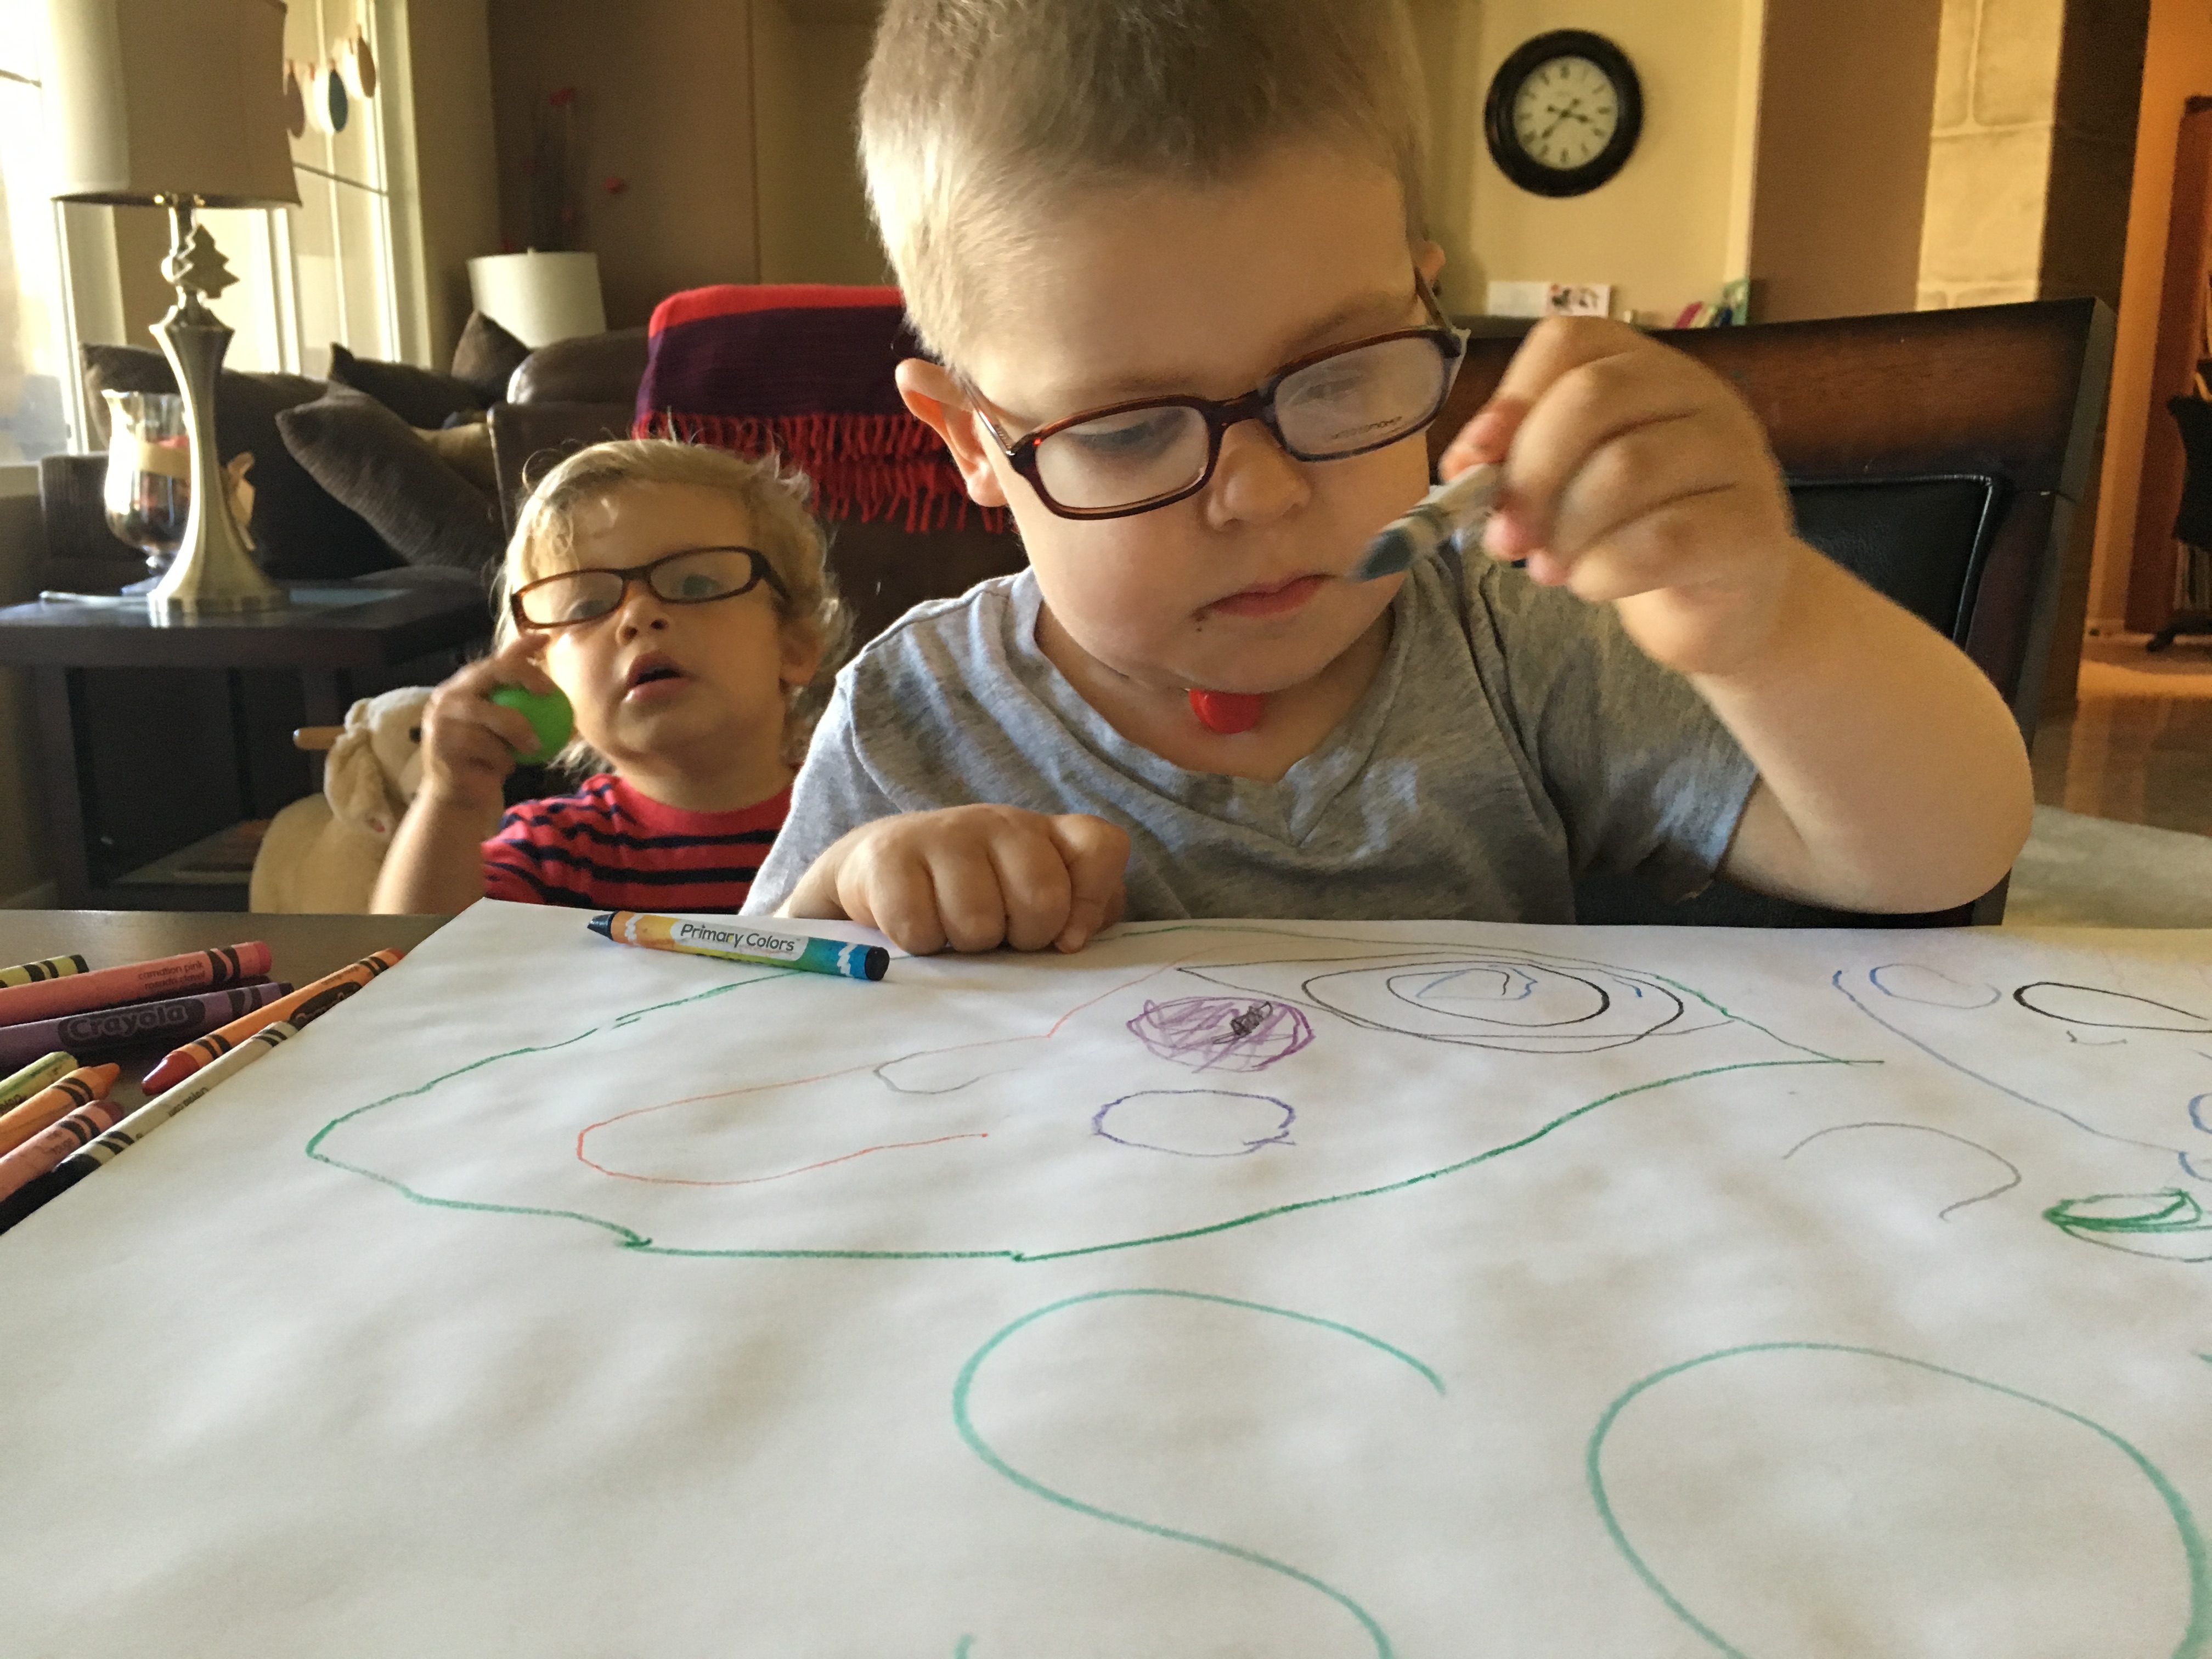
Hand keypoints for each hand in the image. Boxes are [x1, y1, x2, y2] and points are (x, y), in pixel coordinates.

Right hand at [415, 635, 559, 814]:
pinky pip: (486, 746)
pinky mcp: (442, 743)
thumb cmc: (490, 760)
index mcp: (465, 687)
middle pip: (492, 672)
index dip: (521, 648)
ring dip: (518, 732)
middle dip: (525, 675)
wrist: (461, 798)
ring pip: (492, 714)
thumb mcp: (508, 731)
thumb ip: (523, 707)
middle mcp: (449, 696)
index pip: (496, 660)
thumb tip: (558, 691)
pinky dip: (503, 758)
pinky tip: (505, 766)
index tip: (547, 641)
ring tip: (533, 746)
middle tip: (550, 692)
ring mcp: (442, 718)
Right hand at [782, 805, 1128, 954]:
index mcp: (1045, 835)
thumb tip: (1078, 935)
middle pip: (1043, 898)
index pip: (1101, 846)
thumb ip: (1078, 911)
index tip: (1067, 941)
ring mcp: (945, 832)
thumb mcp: (1030, 901)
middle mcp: (1001, 822)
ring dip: (965, 944)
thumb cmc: (970, 895)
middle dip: (1022, 938)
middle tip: (997, 934)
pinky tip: (916, 927)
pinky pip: (919, 928)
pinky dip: (919, 943)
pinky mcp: (890, 854)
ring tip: (952, 928)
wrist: (877, 869)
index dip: (1091, 900)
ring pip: (978, 920)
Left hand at [1438, 316, 1803, 677]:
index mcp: (1645, 368)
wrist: (1719, 606)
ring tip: (1549, 570)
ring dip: (1565, 531)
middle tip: (1504, 539)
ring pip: (1627, 468)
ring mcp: (1736, 457)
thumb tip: (1463, 465)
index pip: (1569, 342)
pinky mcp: (1754, 528)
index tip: (1470, 466)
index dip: (1509, 400)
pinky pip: (1664, 539)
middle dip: (1530, 473)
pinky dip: (1606, 569)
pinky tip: (1594, 584)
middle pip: (1593, 396)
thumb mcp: (1568, 488)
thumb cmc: (1631, 534)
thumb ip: (1519, 463)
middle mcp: (1699, 394)